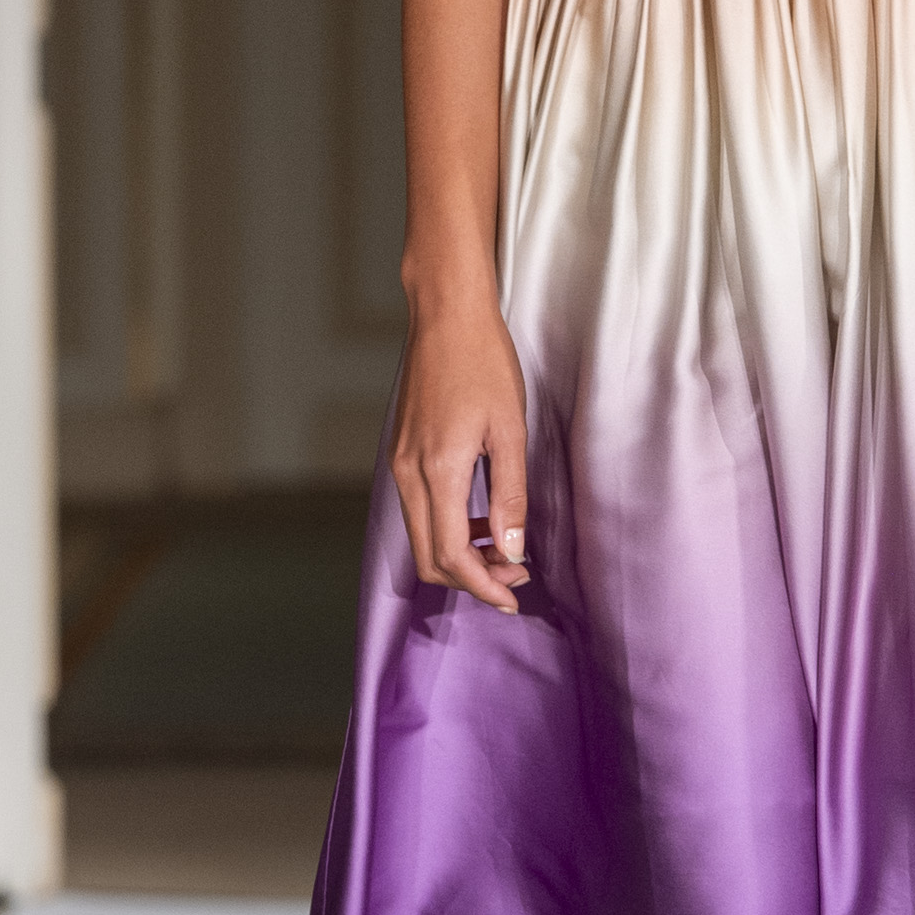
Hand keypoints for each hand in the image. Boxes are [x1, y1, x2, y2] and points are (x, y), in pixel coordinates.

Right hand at [391, 278, 530, 611]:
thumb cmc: (484, 364)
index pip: (451, 555)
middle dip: (471, 578)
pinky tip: (480, 519)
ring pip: (421, 537)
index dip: (482, 585)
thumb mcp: (511, 431)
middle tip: (515, 574)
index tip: (511, 597)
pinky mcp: (400, 454)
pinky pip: (418, 510)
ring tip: (503, 548)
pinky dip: (447, 529)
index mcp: (438, 470)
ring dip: (459, 555)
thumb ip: (510, 495)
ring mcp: (399, 463)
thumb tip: (512, 548)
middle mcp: (408, 473)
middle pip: (428, 557)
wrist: (445, 317)